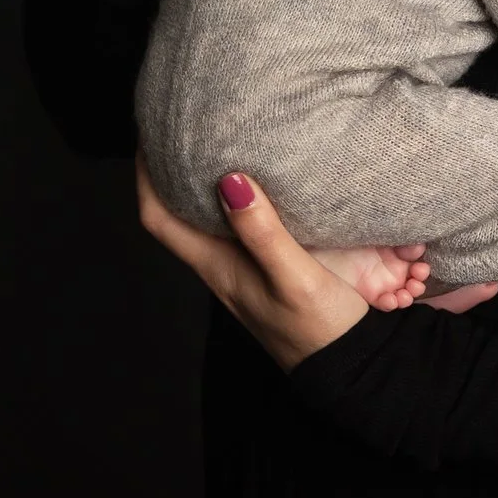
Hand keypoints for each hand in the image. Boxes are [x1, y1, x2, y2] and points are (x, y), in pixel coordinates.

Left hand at [136, 158, 411, 370]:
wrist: (351, 370)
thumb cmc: (320, 330)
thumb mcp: (293, 278)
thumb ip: (263, 232)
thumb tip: (230, 181)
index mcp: (217, 268)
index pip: (159, 219)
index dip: (146, 176)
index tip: (151, 134)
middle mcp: (221, 267)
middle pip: (177, 214)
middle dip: (174, 170)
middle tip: (186, 127)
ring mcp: (242, 272)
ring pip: (207, 220)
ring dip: (205, 183)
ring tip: (218, 142)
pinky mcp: (266, 272)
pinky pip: (237, 228)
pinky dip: (237, 200)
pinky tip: (259, 183)